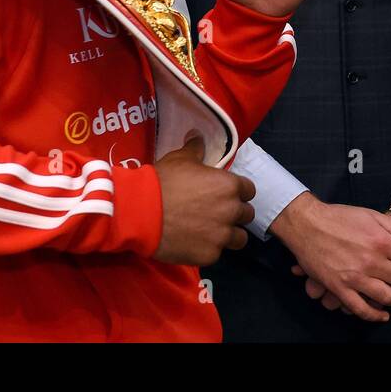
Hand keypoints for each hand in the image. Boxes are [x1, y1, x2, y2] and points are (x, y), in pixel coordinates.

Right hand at [151, 135, 256, 265]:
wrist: (141, 212)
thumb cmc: (163, 181)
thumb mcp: (180, 159)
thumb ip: (196, 148)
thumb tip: (198, 136)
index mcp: (229, 186)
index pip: (249, 190)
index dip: (238, 191)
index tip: (224, 194)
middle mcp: (231, 211)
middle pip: (246, 214)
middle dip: (234, 213)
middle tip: (216, 212)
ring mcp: (221, 235)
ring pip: (239, 238)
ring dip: (229, 234)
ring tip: (211, 231)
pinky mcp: (209, 255)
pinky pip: (217, 253)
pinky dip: (209, 248)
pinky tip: (194, 242)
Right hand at [270, 192, 390, 322]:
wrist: (307, 224)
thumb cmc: (339, 217)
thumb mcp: (371, 215)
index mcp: (381, 242)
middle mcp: (371, 261)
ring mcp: (355, 278)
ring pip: (388, 298)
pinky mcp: (340, 288)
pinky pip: (361, 309)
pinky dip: (375, 316)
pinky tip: (382, 315)